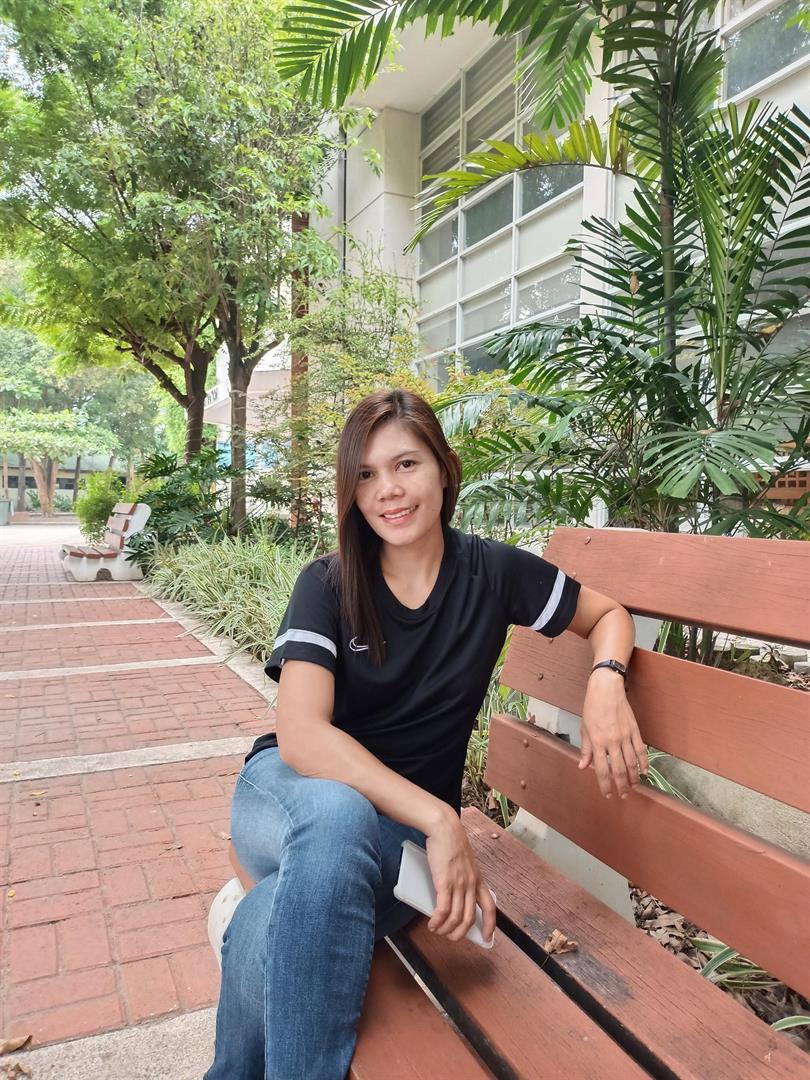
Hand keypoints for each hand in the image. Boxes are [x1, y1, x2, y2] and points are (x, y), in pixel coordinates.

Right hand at [424, 810, 495, 942]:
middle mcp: (471, 884)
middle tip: (451, 937)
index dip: (490, 925)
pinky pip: (443, 909)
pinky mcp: (444, 882)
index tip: (488, 938)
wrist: (445, 828)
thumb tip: (452, 896)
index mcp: (478, 879)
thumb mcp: (464, 862)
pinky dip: (437, 921)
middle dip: (460, 933)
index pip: (490, 907)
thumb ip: (462, 878)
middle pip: (470, 918)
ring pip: (456, 918)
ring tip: (438, 930)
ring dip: (446, 930)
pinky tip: (432, 924)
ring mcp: (458, 884)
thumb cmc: (451, 842)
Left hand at [579, 669, 647, 798]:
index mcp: (597, 742)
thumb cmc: (592, 708)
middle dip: (621, 786)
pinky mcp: (635, 730)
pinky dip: (644, 763)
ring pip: (632, 763)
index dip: (605, 785)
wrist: (606, 689)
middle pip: (619, 770)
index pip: (601, 770)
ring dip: (633, 778)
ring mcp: (625, 736)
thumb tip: (583, 766)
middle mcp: (612, 742)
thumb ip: (586, 749)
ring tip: (633, 787)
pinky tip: (644, 772)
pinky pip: (641, 751)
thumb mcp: (584, 728)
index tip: (607, 794)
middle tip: (623, 795)